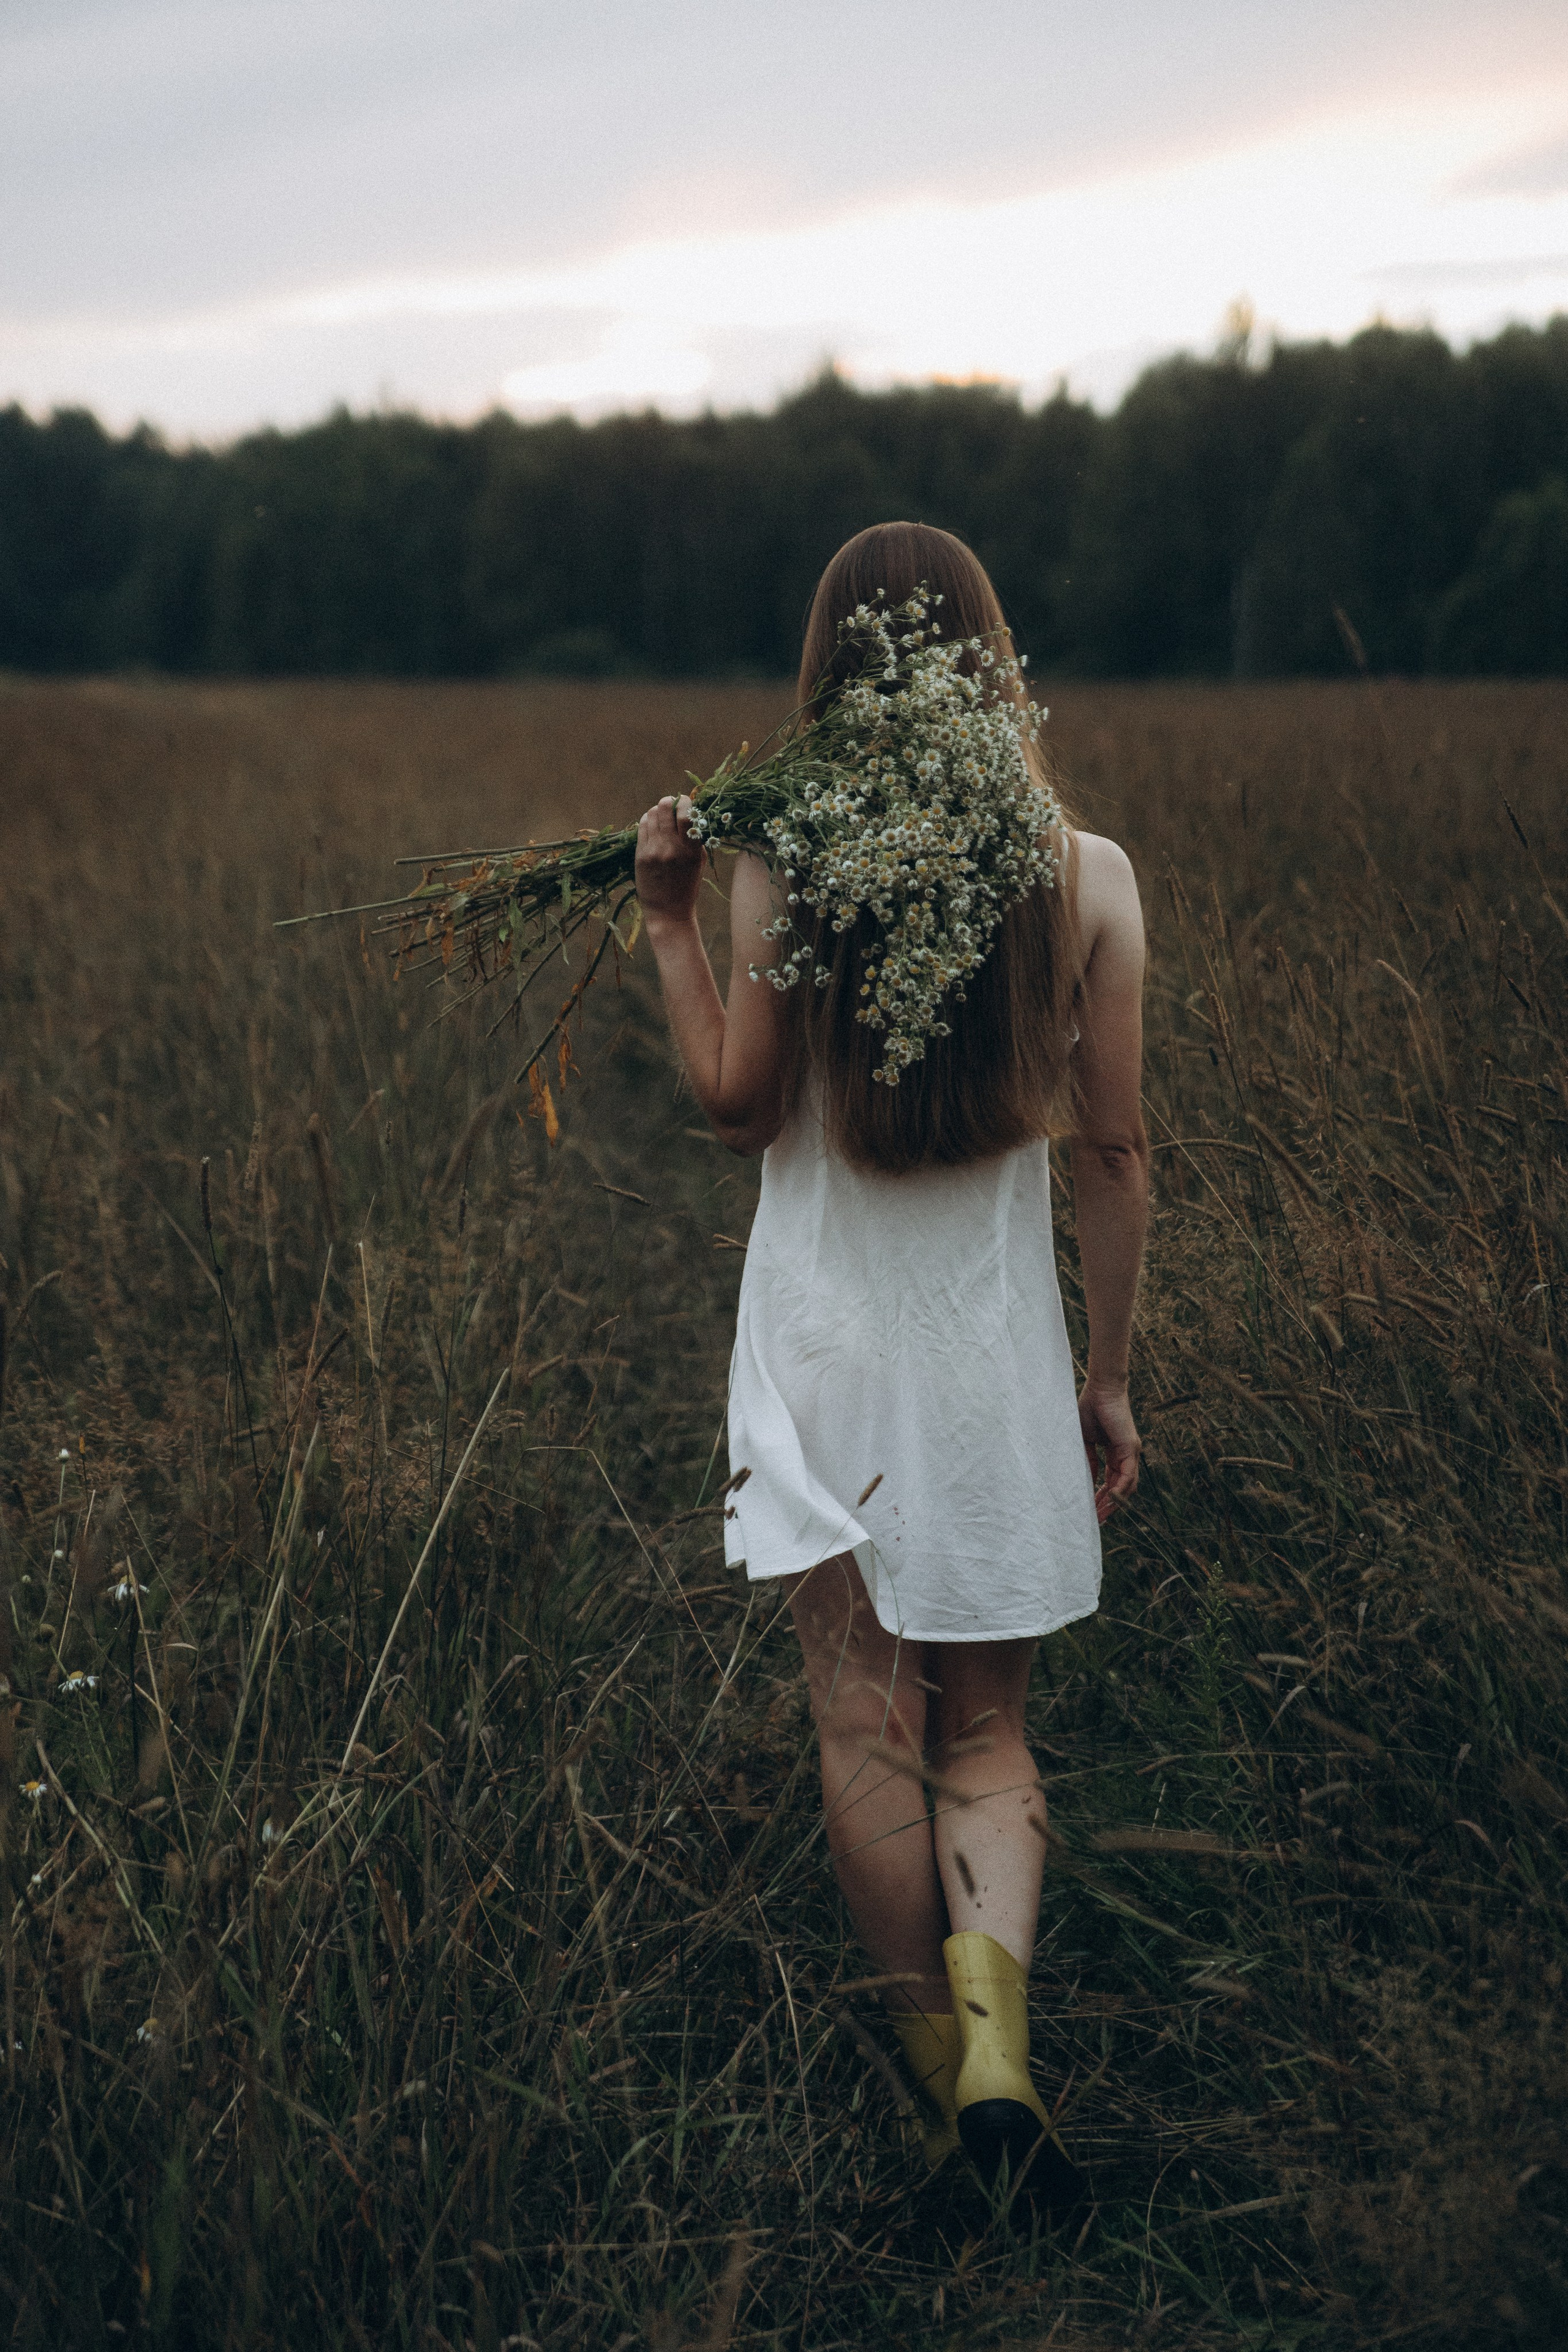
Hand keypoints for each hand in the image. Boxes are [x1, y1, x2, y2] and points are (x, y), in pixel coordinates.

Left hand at [635, 794, 704, 927]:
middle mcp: (672, 848)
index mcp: (692, 851)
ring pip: (651, 814)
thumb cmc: (687, 885)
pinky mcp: (640, 855)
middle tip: (671, 804)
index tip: (685, 801)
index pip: (687, 815)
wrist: (668, 912)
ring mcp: (654, 851)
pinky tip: (651, 824)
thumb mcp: (699, 862)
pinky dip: (647, 820)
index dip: (684, 802)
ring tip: (661, 815)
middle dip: (669, 801)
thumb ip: (695, 838)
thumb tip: (689, 812)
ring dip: (657, 810)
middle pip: (665, 808)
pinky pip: (642, 827)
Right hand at [1078, 1378, 1140, 1524]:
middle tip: (1096, 1520)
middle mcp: (1127, 1455)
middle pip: (1122, 1489)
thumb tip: (1086, 1481)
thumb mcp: (1085, 1440)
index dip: (1103, 1498)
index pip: (1112, 1482)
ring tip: (1100, 1516)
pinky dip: (1119, 1490)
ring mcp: (1131, 1452)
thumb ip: (1088, 1460)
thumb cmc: (1089, 1408)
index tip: (1092, 1510)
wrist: (1100, 1388)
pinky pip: (1127, 1476)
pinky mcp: (1131, 1448)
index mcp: (1115, 1453)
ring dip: (1114, 1503)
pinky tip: (1108, 1501)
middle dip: (1108, 1506)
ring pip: (1127, 1486)